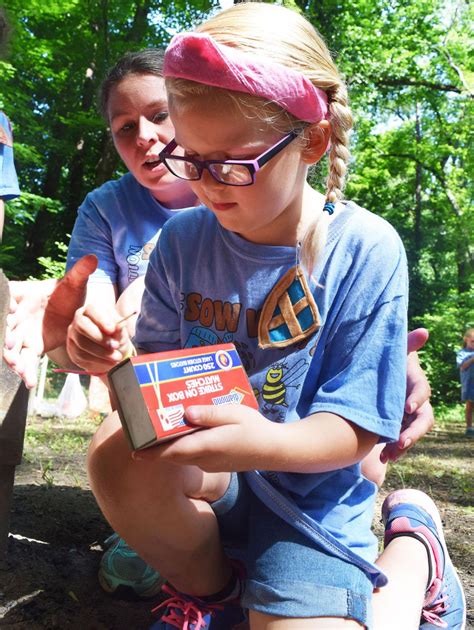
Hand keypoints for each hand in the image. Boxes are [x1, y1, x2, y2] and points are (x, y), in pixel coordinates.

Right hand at [3, 255, 97, 386]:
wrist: (73, 314)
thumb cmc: (68, 295)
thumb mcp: (75, 283)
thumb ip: (81, 272)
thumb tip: (93, 257)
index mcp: (22, 295)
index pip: (8, 298)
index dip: (7, 307)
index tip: (10, 314)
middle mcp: (17, 315)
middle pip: (6, 326)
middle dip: (7, 337)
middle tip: (10, 347)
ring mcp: (22, 332)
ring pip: (12, 346)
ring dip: (12, 356)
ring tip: (17, 366)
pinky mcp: (31, 347)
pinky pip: (26, 360)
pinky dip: (26, 370)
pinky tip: (29, 381)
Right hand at [66, 303, 132, 373]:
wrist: (112, 350)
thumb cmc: (116, 336)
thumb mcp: (121, 331)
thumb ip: (119, 328)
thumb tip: (119, 325)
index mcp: (91, 310)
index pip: (92, 310)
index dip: (101, 320)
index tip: (112, 329)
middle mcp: (78, 320)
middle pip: (82, 326)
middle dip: (99, 337)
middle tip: (115, 345)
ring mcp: (73, 335)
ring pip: (82, 343)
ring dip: (101, 352)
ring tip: (117, 357)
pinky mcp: (72, 350)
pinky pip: (81, 355)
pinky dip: (98, 360)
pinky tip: (110, 362)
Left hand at [134, 404, 275, 472]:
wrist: (273, 450)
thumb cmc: (254, 428)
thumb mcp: (234, 413)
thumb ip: (209, 413)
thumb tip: (186, 412)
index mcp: (208, 446)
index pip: (173, 452)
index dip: (152, 453)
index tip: (134, 451)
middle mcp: (205, 459)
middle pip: (172, 455)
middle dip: (154, 447)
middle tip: (139, 433)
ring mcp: (209, 464)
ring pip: (181, 457)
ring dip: (167, 447)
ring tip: (155, 430)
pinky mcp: (214, 464)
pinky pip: (191, 456)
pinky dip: (181, 447)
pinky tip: (181, 432)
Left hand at [380, 327, 433, 462]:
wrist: (374, 377)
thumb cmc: (386, 360)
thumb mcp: (394, 351)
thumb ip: (407, 343)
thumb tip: (424, 331)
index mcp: (415, 382)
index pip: (423, 391)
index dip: (417, 398)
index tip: (408, 407)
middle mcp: (416, 401)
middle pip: (423, 420)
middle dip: (414, 432)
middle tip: (401, 441)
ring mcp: (409, 417)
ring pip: (413, 434)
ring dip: (403, 446)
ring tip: (389, 456)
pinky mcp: (399, 427)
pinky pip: (401, 442)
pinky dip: (394, 451)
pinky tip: (383, 460)